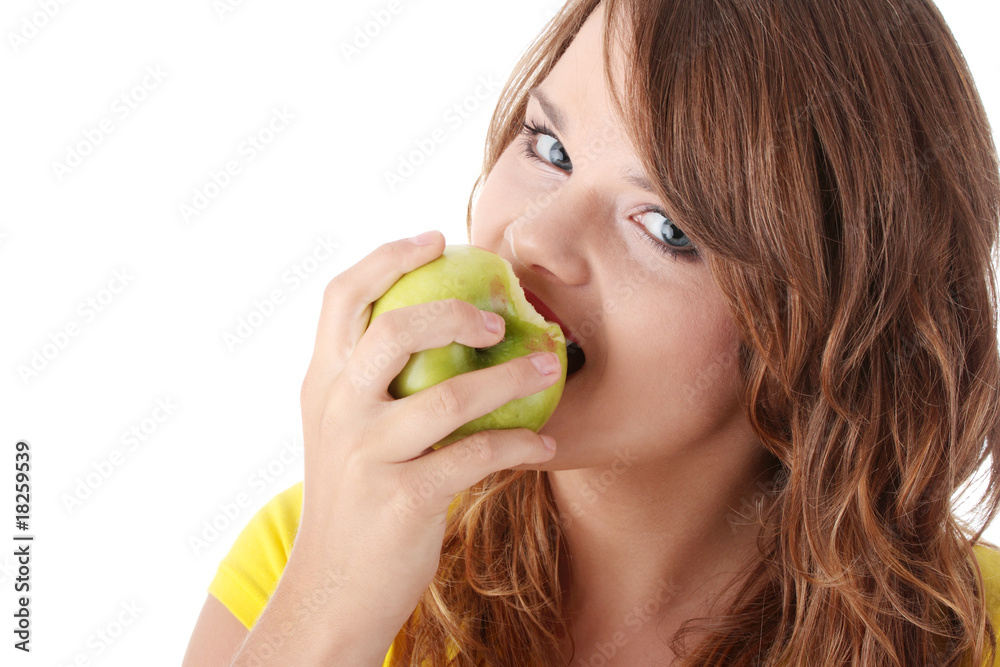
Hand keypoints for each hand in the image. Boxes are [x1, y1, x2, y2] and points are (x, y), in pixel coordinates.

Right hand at [293, 230, 559, 638]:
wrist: (330, 591)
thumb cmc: (349, 501)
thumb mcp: (338, 431)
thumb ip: (365, 381)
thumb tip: (428, 327)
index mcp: (321, 383)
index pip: (341, 297)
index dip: (388, 257)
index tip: (435, 238)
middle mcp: (337, 410)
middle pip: (393, 329)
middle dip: (455, 311)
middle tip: (496, 317)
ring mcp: (368, 455)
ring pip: (449, 395)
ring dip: (511, 379)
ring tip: (546, 365)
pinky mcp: (403, 499)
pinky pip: (476, 457)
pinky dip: (520, 448)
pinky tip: (545, 445)